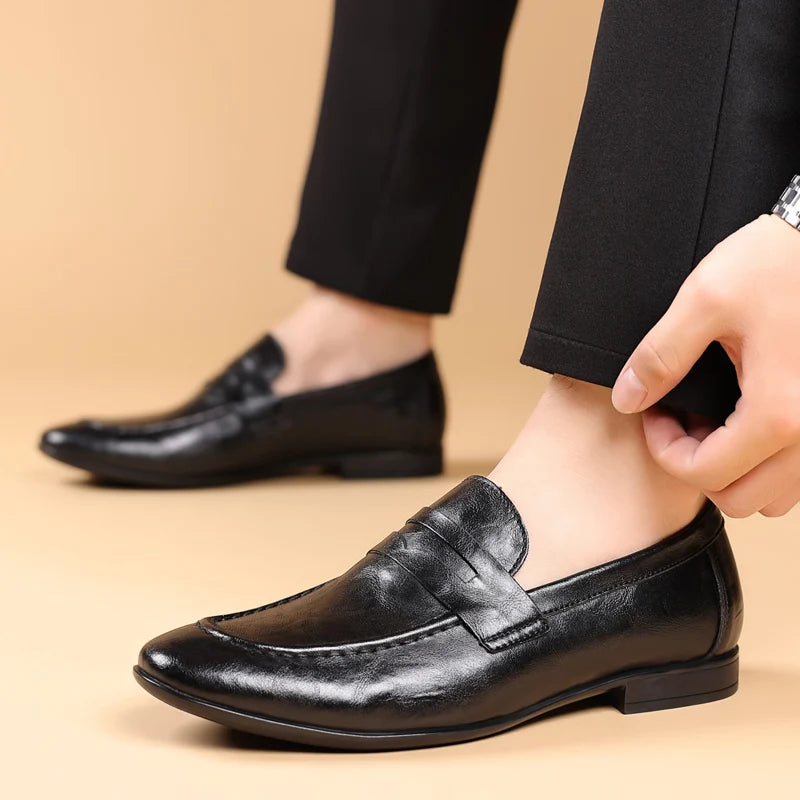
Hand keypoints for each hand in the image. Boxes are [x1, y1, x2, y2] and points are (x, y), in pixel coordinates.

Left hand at [612, 214, 799, 517]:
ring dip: (737, 471)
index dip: (663, 451)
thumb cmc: (778, 259)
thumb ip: (660, 355)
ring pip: (778, 495)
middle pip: (741, 498)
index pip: (705, 474)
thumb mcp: (705, 298)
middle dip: (698, 467)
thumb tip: (627, 399)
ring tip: (716, 421)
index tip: (654, 412)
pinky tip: (748, 416)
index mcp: (779, 412)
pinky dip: (769, 461)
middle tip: (680, 420)